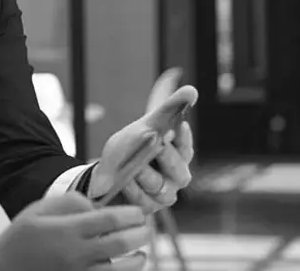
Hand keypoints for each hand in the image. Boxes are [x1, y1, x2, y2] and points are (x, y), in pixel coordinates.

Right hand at [0, 193, 150, 270]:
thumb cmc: (20, 238)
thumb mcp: (38, 210)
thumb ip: (70, 202)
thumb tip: (97, 207)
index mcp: (67, 231)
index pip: (110, 220)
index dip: (131, 215)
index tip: (139, 213)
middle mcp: (76, 255)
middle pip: (121, 244)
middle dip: (141, 235)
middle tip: (147, 229)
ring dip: (137, 260)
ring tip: (141, 253)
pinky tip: (124, 269)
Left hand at [88, 86, 197, 213]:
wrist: (107, 171)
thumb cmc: (131, 146)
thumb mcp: (145, 126)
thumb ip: (168, 110)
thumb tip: (192, 91)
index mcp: (179, 155)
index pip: (186, 147)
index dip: (183, 138)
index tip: (176, 127)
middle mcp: (176, 177)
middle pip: (179, 171)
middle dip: (167, 157)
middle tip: (157, 144)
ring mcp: (163, 195)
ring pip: (160, 187)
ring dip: (146, 175)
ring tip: (135, 165)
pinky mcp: (148, 208)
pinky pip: (143, 201)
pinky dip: (132, 189)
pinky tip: (123, 180)